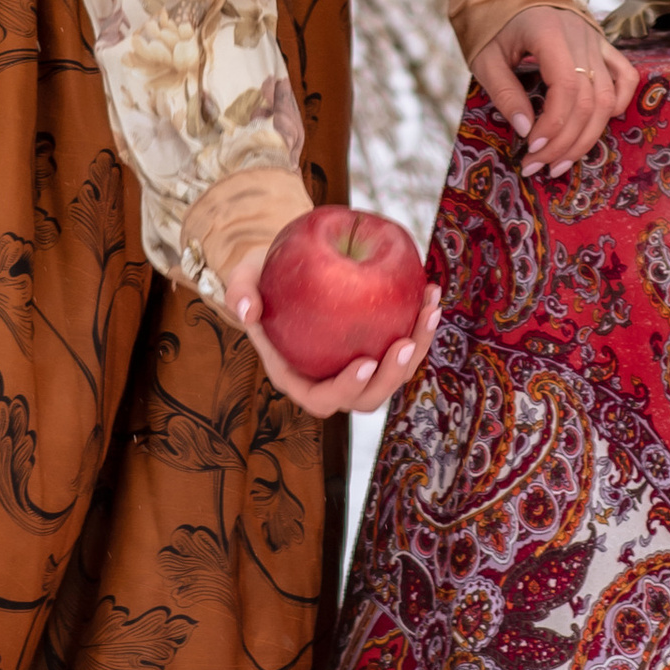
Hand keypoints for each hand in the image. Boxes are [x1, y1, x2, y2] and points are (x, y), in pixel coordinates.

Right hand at [225, 263, 442, 419]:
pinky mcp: (378, 347)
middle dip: (391, 377)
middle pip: (366, 398)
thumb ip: (240, 292)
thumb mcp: (243, 278)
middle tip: (405, 342)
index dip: (346, 388)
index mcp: (297, 377)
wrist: (287, 271)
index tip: (365, 361)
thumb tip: (246, 310)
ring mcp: (357, 367)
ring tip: (429, 310)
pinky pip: (404, 345)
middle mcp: (330, 380)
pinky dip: (419, 325)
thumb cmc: (263, 277)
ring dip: (417, 348)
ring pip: (394, 375)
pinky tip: (428, 292)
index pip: (323, 397)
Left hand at [473, 3, 638, 180]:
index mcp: (550, 34)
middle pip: (588, 101)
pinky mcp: (602, 44)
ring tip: (562, 161)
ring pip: (607, 97)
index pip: (565, 89)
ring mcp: (596, 41)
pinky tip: (599, 124)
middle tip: (540, 165)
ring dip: (588, 135)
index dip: (553, 125)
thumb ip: (504, 92)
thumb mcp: (485, 56)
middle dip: (566, 141)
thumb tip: (524, 130)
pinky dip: (618, 103)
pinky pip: (625, 76)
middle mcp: (581, 38)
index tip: (532, 148)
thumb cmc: (493, 21)